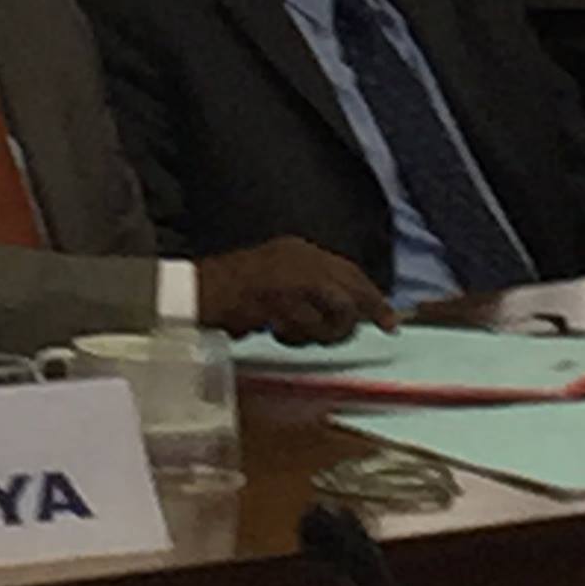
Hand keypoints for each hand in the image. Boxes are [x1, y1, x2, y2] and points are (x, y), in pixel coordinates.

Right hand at [196, 238, 397, 344]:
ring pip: (336, 310)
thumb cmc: (231, 292)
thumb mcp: (276, 281)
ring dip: (323, 332)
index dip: (372, 296)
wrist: (194, 292)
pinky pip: (307, 325)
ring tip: (295, 332)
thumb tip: (349, 313)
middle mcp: (300, 257)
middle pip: (351, 288)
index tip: (391, 320)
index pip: (349, 271)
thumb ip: (309, 291)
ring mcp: (290, 277)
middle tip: (362, 330)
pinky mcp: (279, 298)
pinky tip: (275, 331)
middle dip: (360, 314)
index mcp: (299, 250)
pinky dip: (295, 335)